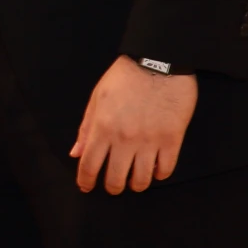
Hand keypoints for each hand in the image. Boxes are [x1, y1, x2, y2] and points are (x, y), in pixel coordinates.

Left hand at [70, 56, 197, 193]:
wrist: (160, 60)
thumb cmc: (126, 76)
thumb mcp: (98, 96)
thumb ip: (86, 127)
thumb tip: (75, 153)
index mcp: (103, 127)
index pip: (89, 165)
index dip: (86, 181)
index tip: (86, 186)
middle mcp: (124, 138)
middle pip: (115, 179)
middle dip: (112, 187)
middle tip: (113, 185)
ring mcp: (149, 141)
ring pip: (141, 180)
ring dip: (136, 185)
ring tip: (135, 180)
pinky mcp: (172, 139)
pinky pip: (165, 170)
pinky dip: (158, 175)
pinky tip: (154, 169)